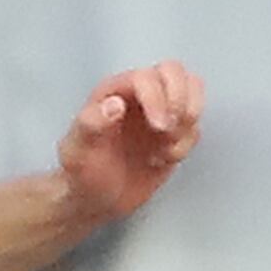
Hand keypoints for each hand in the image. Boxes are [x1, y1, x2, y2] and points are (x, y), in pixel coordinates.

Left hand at [54, 62, 204, 221]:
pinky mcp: (173, 133)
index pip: (146, 76)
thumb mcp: (77, 151)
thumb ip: (90, 124)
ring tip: (167, 146)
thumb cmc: (82, 172)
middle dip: (180, 101)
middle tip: (168, 132)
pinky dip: (186, 143)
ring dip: (187, 121)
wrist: (95, 199)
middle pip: (174, 72)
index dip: (158, 97)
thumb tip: (114, 104)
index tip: (158, 127)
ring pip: (191, 93)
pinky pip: (193, 126)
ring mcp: (158, 112)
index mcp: (114, 91)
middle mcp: (139, 95)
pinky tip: (165, 158)